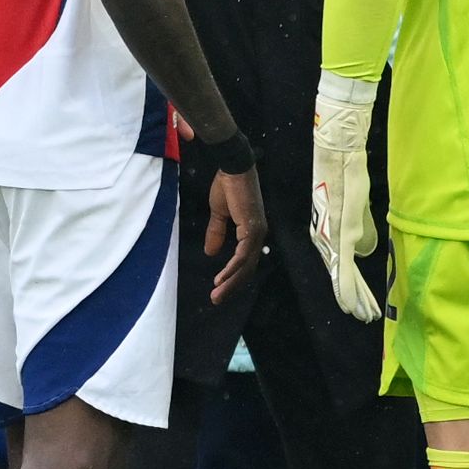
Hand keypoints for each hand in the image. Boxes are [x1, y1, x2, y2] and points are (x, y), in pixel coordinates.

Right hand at [202, 166, 267, 305]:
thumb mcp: (219, 213)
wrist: (232, 168)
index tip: (219, 287)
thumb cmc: (227, 186)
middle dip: (232, 285)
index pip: (244, 261)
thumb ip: (217, 232)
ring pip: (245, 265)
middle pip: (247, 268)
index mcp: (251, 231)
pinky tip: (222, 279)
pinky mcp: (251, 229)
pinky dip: (232, 268)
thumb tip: (211, 252)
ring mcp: (256, 232)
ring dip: (231, 282)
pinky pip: (242, 255)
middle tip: (217, 299)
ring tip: (217, 294)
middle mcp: (257, 235)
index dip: (233, 275)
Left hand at [311, 77, 382, 322]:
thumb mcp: (354, 206)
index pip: (342, 267)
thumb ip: (359, 228)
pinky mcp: (342, 232)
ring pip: (344, 275)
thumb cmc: (347, 174)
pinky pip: (345, 265)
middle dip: (356, 297)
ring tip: (364, 314)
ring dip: (355, 296)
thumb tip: (366, 247)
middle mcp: (327, 239)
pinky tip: (351, 300)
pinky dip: (348, 285)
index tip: (361, 303)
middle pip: (343, 275)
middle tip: (366, 316)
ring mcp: (334, 237)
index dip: (352, 286)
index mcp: (329, 234)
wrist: (338, 154)